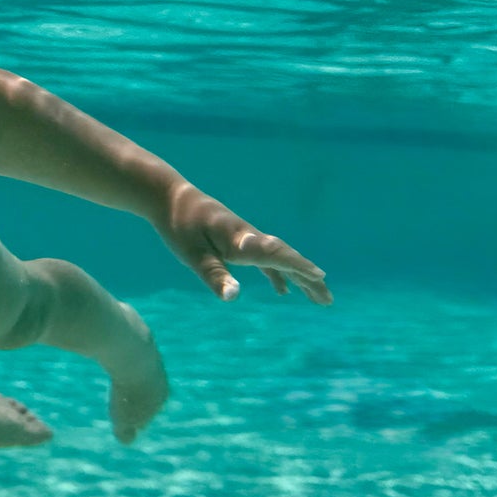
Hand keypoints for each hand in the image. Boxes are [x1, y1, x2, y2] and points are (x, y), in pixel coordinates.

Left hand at [152, 184, 331, 304]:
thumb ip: (215, 275)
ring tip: (317, 296)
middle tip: (328, 300)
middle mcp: (249, 236)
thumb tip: (234, 297)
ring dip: (299, 278)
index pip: (277, 256)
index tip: (321, 278)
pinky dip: (277, 273)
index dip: (299, 267)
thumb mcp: (192, 254)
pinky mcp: (236, 238)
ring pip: (279, 259)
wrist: (169, 196)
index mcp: (241, 240)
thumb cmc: (179, 225)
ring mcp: (245, 237)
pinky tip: (281, 290)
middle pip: (286, 258)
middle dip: (308, 279)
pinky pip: (264, 258)